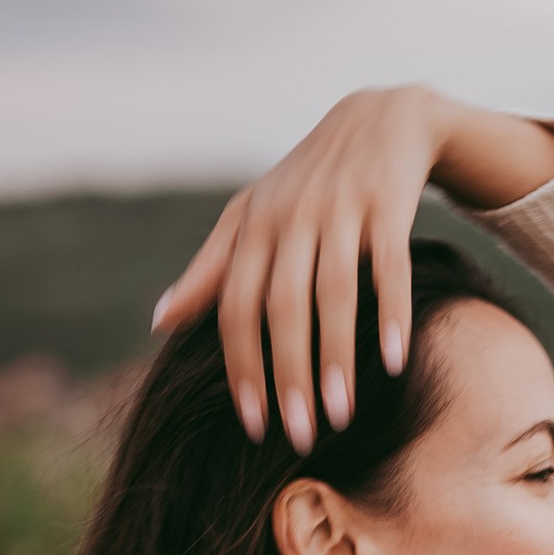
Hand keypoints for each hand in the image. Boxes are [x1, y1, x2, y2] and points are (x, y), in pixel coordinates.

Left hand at [150, 88, 553, 451]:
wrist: (381, 117)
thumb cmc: (307, 182)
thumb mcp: (252, 217)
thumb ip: (210, 269)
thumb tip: (159, 322)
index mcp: (253, 227)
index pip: (236, 308)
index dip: (242, 366)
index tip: (253, 425)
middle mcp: (291, 218)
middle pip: (282, 308)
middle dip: (288, 375)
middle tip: (298, 437)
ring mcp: (341, 210)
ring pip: (334, 293)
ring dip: (337, 358)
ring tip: (341, 416)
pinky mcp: (389, 205)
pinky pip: (389, 267)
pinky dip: (392, 314)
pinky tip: (394, 362)